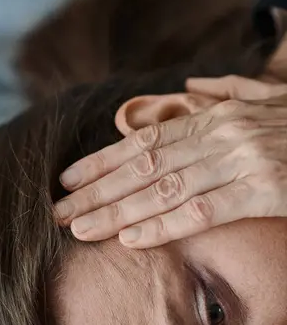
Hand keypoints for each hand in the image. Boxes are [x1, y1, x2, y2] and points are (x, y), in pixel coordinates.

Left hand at [55, 76, 286, 247]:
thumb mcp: (267, 99)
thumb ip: (228, 92)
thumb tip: (193, 85)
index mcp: (215, 115)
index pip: (144, 141)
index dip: (102, 161)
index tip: (68, 179)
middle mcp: (220, 134)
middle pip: (143, 166)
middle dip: (97, 191)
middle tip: (58, 211)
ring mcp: (241, 161)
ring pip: (163, 189)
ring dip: (116, 211)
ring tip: (79, 228)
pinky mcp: (264, 190)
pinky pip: (203, 211)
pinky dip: (163, 226)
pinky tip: (129, 239)